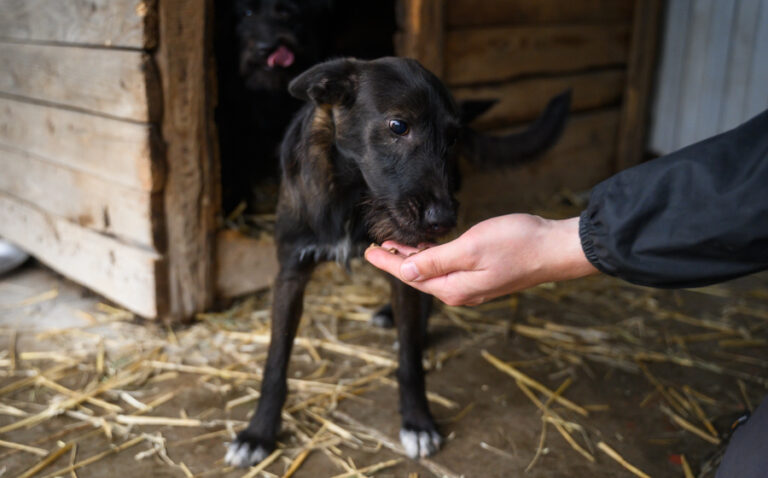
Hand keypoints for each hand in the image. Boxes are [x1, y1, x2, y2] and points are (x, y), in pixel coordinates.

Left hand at [364, 214, 596, 305]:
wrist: (554, 249)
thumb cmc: (516, 244)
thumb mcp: (470, 248)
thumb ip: (436, 261)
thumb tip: (406, 272)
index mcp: (453, 288)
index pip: (410, 275)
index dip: (387, 262)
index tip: (368, 251)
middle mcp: (460, 292)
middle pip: (419, 276)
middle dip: (396, 262)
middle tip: (377, 246)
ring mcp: (473, 286)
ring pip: (434, 273)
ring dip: (414, 259)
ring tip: (396, 246)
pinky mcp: (483, 277)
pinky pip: (449, 270)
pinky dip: (433, 258)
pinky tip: (429, 248)